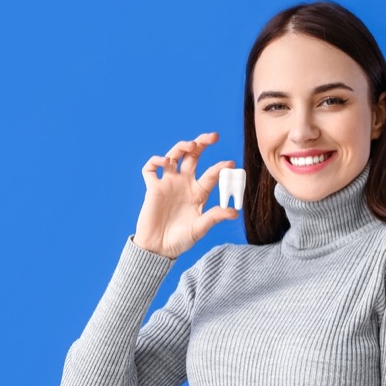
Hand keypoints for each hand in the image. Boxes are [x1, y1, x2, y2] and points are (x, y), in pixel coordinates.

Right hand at [133, 132, 238, 257]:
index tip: (230, 164)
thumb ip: (214, 217)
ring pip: (174, 156)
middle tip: (213, 137)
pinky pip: (150, 169)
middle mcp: (184, 183)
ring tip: (190, 145)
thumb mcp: (200, 228)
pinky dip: (155, 161)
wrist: (158, 248)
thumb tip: (235, 212)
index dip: (220, 168)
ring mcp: (168, 184)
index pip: (211, 174)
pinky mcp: (152, 188)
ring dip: (181, 147)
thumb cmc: (180, 240)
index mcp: (198, 192)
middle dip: (202, 143)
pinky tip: (164, 162)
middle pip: (193, 156)